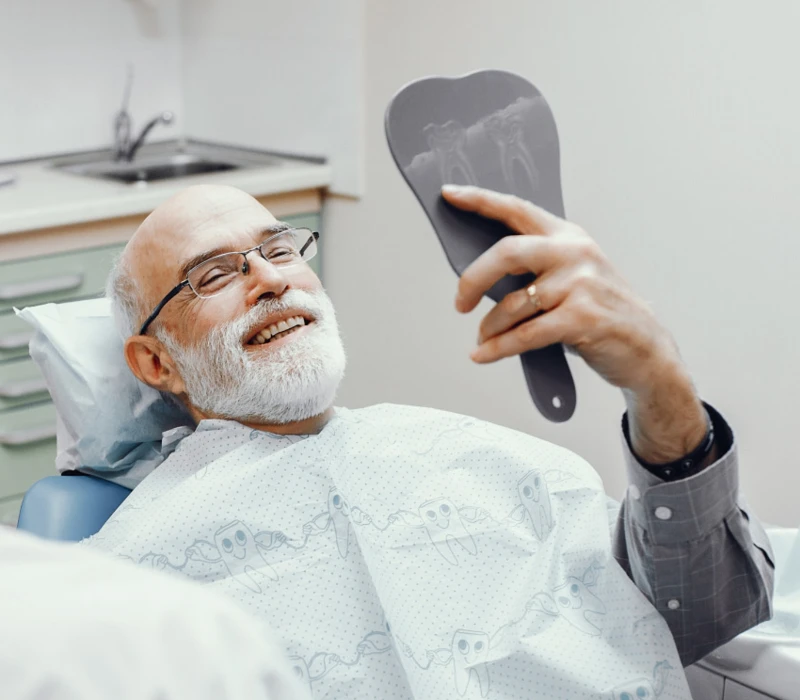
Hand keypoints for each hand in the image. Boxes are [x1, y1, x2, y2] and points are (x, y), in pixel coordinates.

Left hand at [442, 184, 708, 462]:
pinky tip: (484, 354)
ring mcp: (581, 285)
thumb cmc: (603, 312)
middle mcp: (575, 254)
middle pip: (507, 253)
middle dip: (473, 278)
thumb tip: (481, 276)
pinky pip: (525, 334)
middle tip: (459, 302)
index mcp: (569, 237)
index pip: (517, 209)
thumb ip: (537, 268)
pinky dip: (499, 347)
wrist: (648, 349)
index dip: (479, 200)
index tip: (449, 194)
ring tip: (484, 339)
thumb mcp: (575, 276)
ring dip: (490, 327)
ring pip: (513, 304)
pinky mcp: (582, 318)